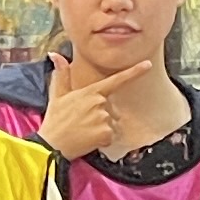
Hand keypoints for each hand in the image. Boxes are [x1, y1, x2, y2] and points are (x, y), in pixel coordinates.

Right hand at [38, 46, 169, 160]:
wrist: (51, 145)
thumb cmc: (55, 120)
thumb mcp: (57, 95)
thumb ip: (62, 74)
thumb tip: (54, 54)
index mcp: (91, 92)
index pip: (116, 80)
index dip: (134, 72)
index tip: (148, 64)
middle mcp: (100, 102)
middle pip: (113, 109)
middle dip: (103, 117)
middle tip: (83, 122)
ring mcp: (104, 118)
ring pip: (112, 124)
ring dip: (102, 129)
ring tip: (84, 131)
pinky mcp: (106, 133)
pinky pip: (111, 136)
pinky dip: (103, 140)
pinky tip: (89, 140)